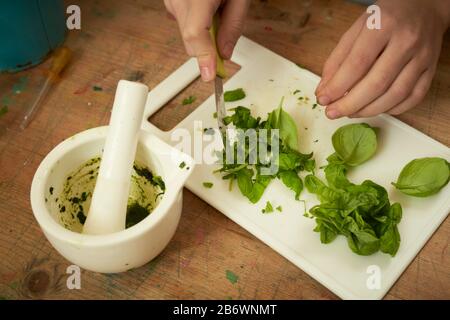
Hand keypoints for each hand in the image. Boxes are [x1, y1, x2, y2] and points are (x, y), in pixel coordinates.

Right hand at [164, 0, 249, 80]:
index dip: (203, 58)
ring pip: (187, 34)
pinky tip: (207, 8)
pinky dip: (197, 24)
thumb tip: (224, 54)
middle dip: (209, 48)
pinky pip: (182, 23)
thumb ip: (233, 26)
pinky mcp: (170, 1)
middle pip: (191, 40)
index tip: (210, 76)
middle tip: (226, 37)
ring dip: (204, 34)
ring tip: (217, 9)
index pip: (195, 35)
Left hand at [315, 0, 449, 118]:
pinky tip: (374, 108)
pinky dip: (392, 109)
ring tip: (350, 112)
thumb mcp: (357, 28)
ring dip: (368, 110)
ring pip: (395, 94)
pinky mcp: (431, 69)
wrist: (426, 7)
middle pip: (377, 83)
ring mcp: (423, 56)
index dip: (338, 86)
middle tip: (332, 113)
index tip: (323, 100)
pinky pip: (413, 97)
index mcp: (384, 25)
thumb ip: (338, 59)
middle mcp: (406, 41)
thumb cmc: (386, 17)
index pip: (357, 63)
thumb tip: (324, 90)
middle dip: (350, 104)